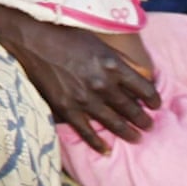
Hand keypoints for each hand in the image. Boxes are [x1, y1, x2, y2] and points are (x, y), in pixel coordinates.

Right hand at [0, 15, 157, 152]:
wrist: (31, 39)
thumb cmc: (66, 36)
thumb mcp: (99, 42)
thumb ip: (122, 60)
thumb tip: (143, 74)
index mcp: (113, 65)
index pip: (145, 89)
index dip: (154, 100)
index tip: (155, 105)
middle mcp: (102, 84)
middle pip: (132, 109)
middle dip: (144, 120)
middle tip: (149, 126)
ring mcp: (84, 98)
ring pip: (114, 123)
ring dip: (128, 133)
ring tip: (136, 138)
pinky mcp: (66, 108)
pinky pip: (86, 131)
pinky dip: (98, 143)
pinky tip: (106, 150)